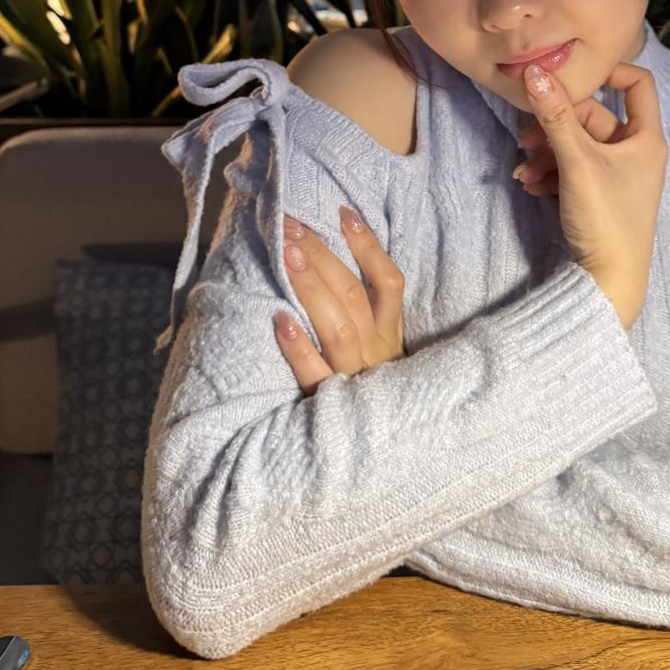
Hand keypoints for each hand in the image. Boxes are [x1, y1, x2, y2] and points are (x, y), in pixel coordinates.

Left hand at [274, 206, 406, 395]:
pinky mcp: (330, 405)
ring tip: (287, 255)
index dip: (367, 246)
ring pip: (338, 325)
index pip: (387, 283)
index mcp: (390, 336)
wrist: (380, 456)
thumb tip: (331, 263)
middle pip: (353, 296)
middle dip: (323, 255)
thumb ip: (366, 315)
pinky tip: (279, 320)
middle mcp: (376, 353)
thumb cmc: (374, 392)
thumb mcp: (381, 352)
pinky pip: (315, 374)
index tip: (342, 212)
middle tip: (292, 225)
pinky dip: (299, 347)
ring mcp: (355, 379)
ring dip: (311, 287)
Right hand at [515, 61, 666, 330]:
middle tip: (525, 139)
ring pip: (576, 145)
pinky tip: (531, 186)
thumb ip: (555, 115)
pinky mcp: (600, 196)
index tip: (571, 76)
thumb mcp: (577, 162)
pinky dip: (551, 173)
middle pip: (592, 117)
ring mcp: (617, 175)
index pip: (637, 84)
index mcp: (645, 137)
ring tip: (523, 172)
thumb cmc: (606, 217)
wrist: (608, 282)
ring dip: (546, 153)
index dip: (608, 72)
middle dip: (554, 126)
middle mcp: (635, 151)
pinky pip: (573, 170)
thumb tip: (534, 70)